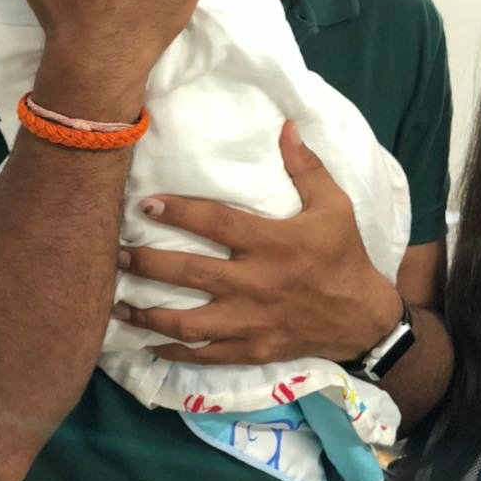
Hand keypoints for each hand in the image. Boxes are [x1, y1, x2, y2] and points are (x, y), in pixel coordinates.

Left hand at [116, 121, 402, 363]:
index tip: (146, 202)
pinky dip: (174, 350)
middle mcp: (255, 283)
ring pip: (188, 321)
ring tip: (119, 302)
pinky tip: (150, 342)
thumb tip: (286, 126)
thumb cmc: (344, 254)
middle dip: (148, 262)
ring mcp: (251, 321)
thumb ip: (306, 167)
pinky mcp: (252, 350)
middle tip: (118, 255)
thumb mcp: (334, 205)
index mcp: (272, 243)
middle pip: (189, 273)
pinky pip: (205, 354)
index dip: (179, 211)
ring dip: (148, 312)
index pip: (215, 223)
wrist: (362, 315)